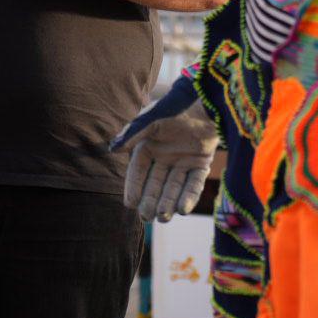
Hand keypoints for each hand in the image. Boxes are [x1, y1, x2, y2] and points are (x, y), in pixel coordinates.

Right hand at [110, 78, 218, 222]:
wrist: (205, 99)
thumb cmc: (175, 106)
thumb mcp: (151, 119)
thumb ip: (133, 134)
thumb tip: (111, 149)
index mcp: (149, 146)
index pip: (138, 171)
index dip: (134, 187)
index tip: (129, 204)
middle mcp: (165, 156)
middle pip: (156, 184)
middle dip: (151, 200)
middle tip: (147, 217)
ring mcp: (184, 161)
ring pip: (174, 187)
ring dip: (168, 202)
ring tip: (163, 217)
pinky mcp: (202, 163)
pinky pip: (194, 183)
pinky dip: (189, 196)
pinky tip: (183, 209)